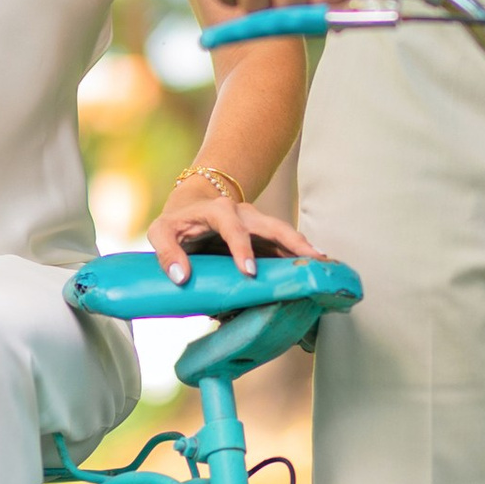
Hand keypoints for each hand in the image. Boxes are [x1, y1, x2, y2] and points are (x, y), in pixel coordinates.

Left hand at [146, 194, 322, 287]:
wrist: (192, 206)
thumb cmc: (176, 222)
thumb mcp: (160, 232)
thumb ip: (166, 253)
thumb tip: (181, 277)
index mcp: (218, 211)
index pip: (232, 227)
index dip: (241, 248)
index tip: (248, 272)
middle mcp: (244, 214)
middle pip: (273, 226)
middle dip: (293, 243)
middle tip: (311, 261)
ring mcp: (258, 225)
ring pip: (285, 235)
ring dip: (304, 250)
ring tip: (324, 267)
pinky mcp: (265, 238)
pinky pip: (285, 247)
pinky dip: (300, 257)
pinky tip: (316, 270)